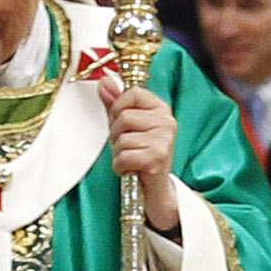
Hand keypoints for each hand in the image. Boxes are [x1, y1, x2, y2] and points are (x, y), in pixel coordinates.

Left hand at [110, 84, 181, 220]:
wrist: (156, 189)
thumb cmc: (141, 156)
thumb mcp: (128, 127)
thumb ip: (115, 104)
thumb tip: (104, 81)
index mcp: (161, 109)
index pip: (133, 93)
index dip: (118, 107)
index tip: (119, 121)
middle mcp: (166, 122)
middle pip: (125, 116)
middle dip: (116, 134)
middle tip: (126, 146)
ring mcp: (164, 141)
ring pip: (122, 138)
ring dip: (118, 153)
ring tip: (130, 158)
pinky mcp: (157, 159)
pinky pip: (124, 156)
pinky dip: (120, 166)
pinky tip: (130, 169)